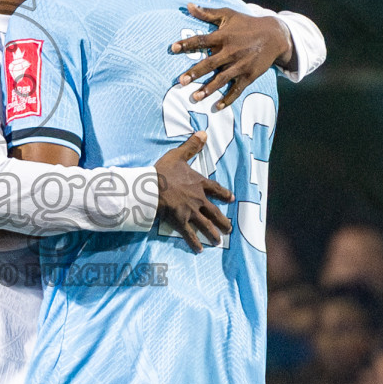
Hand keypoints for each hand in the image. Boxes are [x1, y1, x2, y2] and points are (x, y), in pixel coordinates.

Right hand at [153, 131, 233, 252]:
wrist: (151, 187)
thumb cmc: (163, 171)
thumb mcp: (178, 155)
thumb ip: (191, 146)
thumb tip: (204, 133)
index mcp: (199, 184)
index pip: (216, 189)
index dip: (224, 194)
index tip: (231, 199)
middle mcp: (198, 199)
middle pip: (214, 212)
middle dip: (222, 221)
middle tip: (229, 228)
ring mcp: (190, 212)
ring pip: (206, 224)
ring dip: (213, 233)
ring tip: (218, 241)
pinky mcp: (180, 221)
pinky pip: (189, 234)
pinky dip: (194, 242)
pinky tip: (199, 250)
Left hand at [171, 4, 292, 108]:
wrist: (274, 35)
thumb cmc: (247, 24)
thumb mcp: (228, 15)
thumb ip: (207, 13)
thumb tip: (188, 5)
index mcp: (224, 36)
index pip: (202, 40)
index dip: (187, 44)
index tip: (173, 48)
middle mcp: (231, 51)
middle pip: (210, 63)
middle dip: (195, 72)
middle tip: (181, 81)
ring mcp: (240, 65)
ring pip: (222, 79)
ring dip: (209, 89)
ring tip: (195, 97)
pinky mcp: (249, 75)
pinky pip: (237, 89)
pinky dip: (228, 99)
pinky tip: (218, 107)